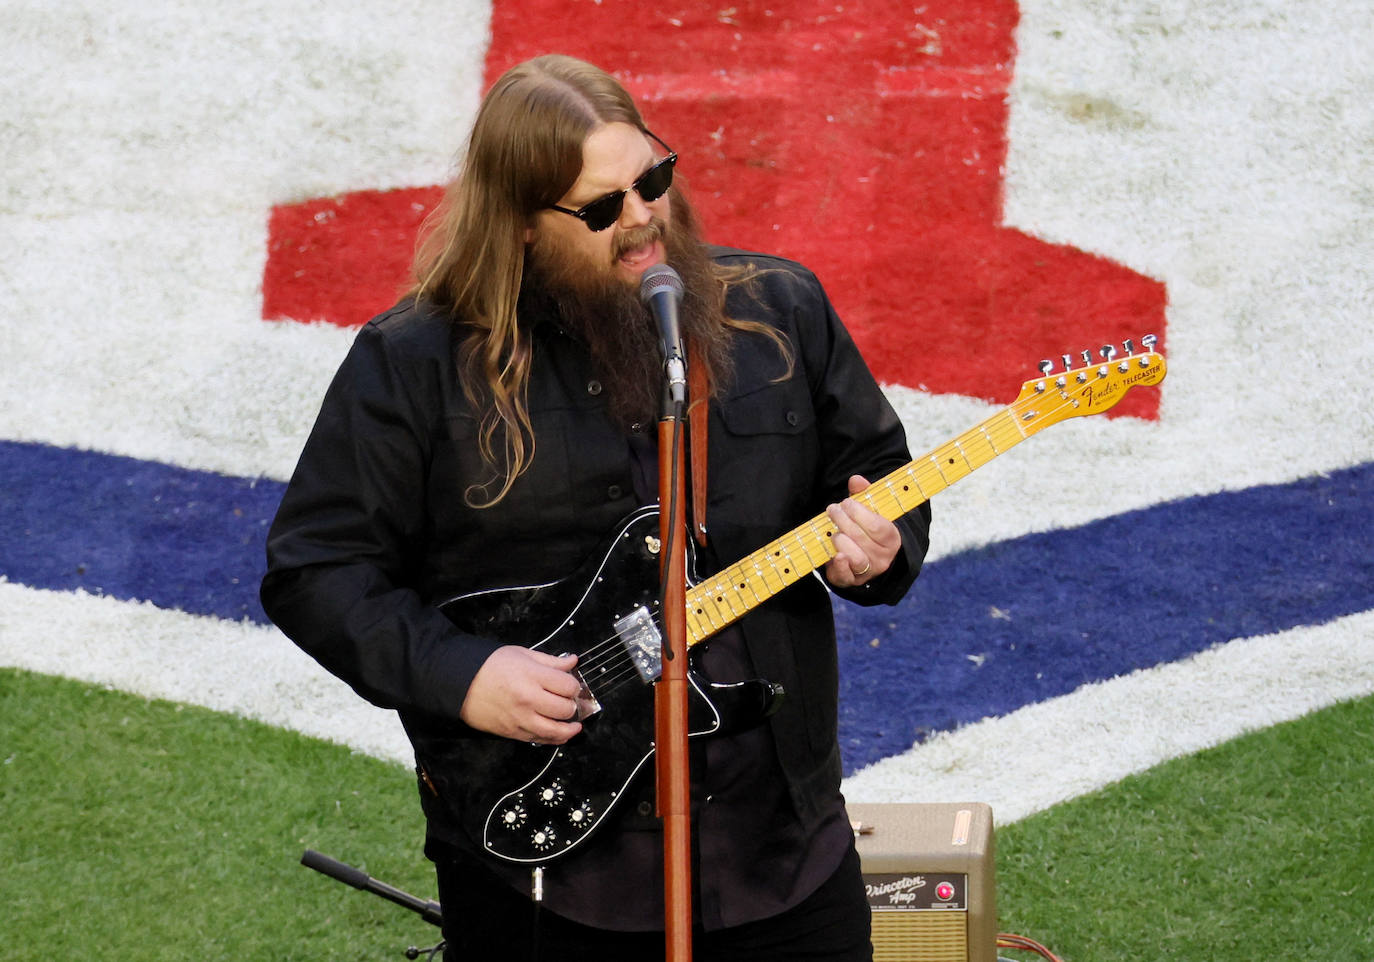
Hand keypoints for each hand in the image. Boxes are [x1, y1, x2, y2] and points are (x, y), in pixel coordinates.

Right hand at [459, 646, 583, 743]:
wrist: (460, 683)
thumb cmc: (490, 665)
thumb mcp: (521, 654)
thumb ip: (550, 661)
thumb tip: (573, 661)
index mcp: (532, 675)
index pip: (568, 686)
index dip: (575, 686)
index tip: (572, 686)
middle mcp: (528, 699)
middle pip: (565, 709)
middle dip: (572, 706)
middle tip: (570, 702)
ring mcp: (520, 718)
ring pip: (555, 731)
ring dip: (569, 729)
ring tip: (575, 725)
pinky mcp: (512, 732)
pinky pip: (539, 740)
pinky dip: (552, 739)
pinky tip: (559, 734)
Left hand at [824, 475, 900, 588]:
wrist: (867, 557)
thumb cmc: (867, 528)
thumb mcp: (869, 510)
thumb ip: (863, 494)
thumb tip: (856, 480)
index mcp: (892, 538)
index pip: (877, 526)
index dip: (859, 513)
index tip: (847, 502)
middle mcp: (883, 557)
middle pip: (861, 538)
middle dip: (843, 521)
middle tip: (833, 510)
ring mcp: (869, 571)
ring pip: (854, 556)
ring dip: (840, 540)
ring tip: (835, 531)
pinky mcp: (852, 580)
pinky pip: (846, 576)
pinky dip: (839, 565)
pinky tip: (835, 554)